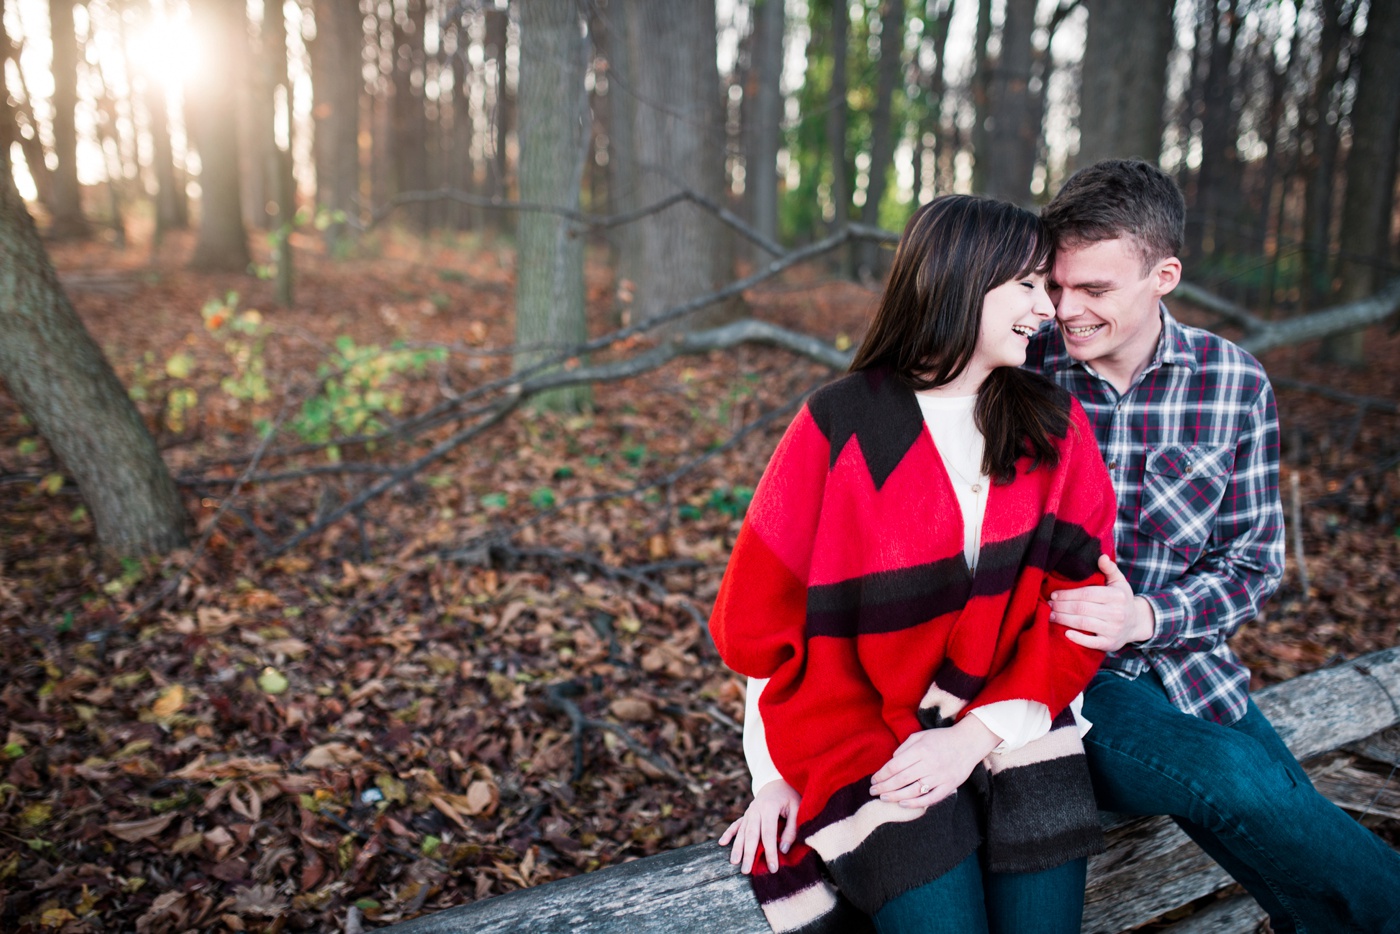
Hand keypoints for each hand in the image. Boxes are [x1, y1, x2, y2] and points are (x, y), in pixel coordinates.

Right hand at [718, 778, 800, 873]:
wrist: (778, 781)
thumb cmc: (790, 796)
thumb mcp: (797, 808)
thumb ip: (792, 829)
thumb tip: (783, 849)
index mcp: (769, 808)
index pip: (768, 834)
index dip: (770, 852)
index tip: (772, 868)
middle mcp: (756, 810)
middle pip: (751, 835)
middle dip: (748, 854)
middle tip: (746, 871)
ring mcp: (749, 812)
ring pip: (742, 832)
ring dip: (737, 847)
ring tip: (734, 862)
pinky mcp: (746, 814)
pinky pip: (736, 824)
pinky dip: (729, 833)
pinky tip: (721, 843)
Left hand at [869, 716, 999, 808]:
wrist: (969, 742)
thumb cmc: (942, 738)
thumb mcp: (921, 735)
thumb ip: (905, 747)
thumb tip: (891, 761)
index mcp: (921, 750)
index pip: (895, 765)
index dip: (882, 774)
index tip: (874, 780)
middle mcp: (929, 764)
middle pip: (901, 779)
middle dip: (884, 786)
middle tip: (872, 791)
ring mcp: (940, 776)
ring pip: (913, 790)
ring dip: (895, 796)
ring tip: (883, 798)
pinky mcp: (949, 786)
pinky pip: (931, 798)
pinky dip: (916, 803)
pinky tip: (903, 804)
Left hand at [1049, 555, 1153, 651]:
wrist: (1137, 623)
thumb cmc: (1122, 599)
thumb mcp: (1119, 582)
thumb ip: (1110, 569)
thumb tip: (1101, 556)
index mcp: (1116, 596)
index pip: (1086, 594)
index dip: (1067, 594)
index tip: (1053, 594)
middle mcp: (1116, 613)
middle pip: (1082, 609)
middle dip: (1062, 606)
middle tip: (1049, 605)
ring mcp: (1113, 630)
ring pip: (1083, 623)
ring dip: (1063, 619)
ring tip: (1050, 616)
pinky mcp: (1110, 644)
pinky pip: (1091, 643)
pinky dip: (1078, 638)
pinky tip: (1065, 633)